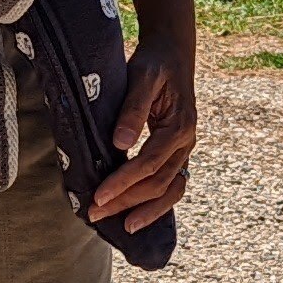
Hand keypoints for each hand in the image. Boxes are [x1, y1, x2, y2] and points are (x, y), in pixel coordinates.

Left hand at [87, 33, 196, 227]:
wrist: (173, 55)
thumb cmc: (154, 64)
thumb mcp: (141, 77)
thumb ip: (132, 109)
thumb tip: (120, 143)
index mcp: (180, 126)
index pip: (149, 163)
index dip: (124, 182)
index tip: (99, 196)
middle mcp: (186, 142)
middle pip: (159, 183)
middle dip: (127, 202)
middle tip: (96, 214)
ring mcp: (185, 150)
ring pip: (171, 190)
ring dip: (146, 210)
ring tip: (123, 228)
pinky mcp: (177, 153)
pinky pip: (171, 184)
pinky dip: (156, 203)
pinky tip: (137, 214)